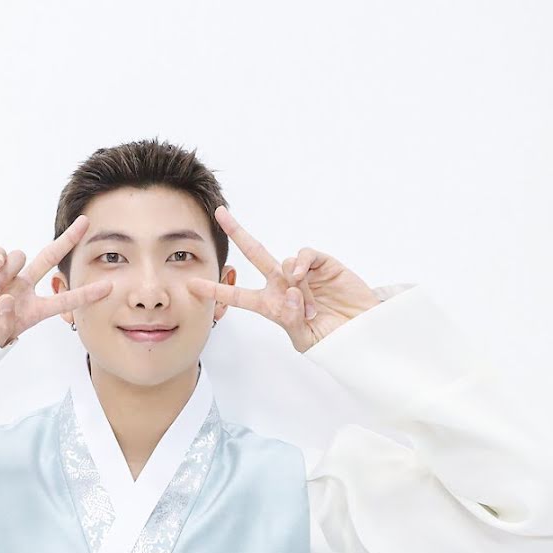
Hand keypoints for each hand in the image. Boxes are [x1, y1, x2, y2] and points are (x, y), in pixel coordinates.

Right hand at [0, 215, 112, 347]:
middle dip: (68, 240)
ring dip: (7, 275)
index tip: (109, 287)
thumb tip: (9, 297)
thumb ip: (4, 323)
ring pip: (20, 258)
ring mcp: (6, 274)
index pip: (64, 300)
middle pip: (50, 258)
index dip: (86, 294)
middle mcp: (23, 287)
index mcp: (33, 309)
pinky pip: (0, 254)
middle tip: (85, 222)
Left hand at [187, 206, 382, 353]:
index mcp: (270, 304)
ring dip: (295, 286)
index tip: (192, 284)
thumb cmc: (330, 338)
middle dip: (237, 232)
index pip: (237, 295)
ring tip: (311, 307)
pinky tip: (305, 277)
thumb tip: (289, 290)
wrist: (359, 332)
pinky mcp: (320, 263)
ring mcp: (301, 272)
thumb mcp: (304, 339)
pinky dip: (301, 264)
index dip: (215, 289)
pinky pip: (302, 255)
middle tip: (221, 213)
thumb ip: (290, 318)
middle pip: (255, 253)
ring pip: (283, 264)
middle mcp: (282, 284)